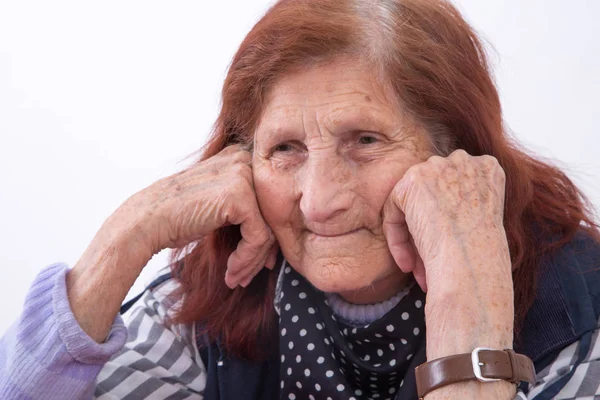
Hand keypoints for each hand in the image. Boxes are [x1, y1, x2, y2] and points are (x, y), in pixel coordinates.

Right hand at [116, 144, 277, 287]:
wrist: (148, 220)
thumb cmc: (179, 216)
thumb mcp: (218, 202)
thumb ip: (247, 207)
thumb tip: (276, 239)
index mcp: (241, 157)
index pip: (269, 201)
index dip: (265, 236)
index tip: (255, 261)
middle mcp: (245, 160)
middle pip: (272, 215)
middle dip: (261, 252)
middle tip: (246, 275)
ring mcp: (243, 175)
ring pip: (269, 229)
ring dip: (253, 261)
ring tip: (236, 278)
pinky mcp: (240, 196)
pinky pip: (259, 237)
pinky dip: (247, 260)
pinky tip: (230, 271)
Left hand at [382, 149, 507, 292]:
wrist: (471, 255)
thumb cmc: (483, 254)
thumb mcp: (484, 221)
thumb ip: (463, 208)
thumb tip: (442, 219)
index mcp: (488, 169)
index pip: (458, 189)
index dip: (451, 221)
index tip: (451, 247)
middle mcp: (465, 161)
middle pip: (436, 194)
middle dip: (430, 229)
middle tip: (429, 263)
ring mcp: (439, 166)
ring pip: (415, 201)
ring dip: (414, 236)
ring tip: (417, 268)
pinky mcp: (413, 179)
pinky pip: (396, 206)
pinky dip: (397, 235)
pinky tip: (407, 262)